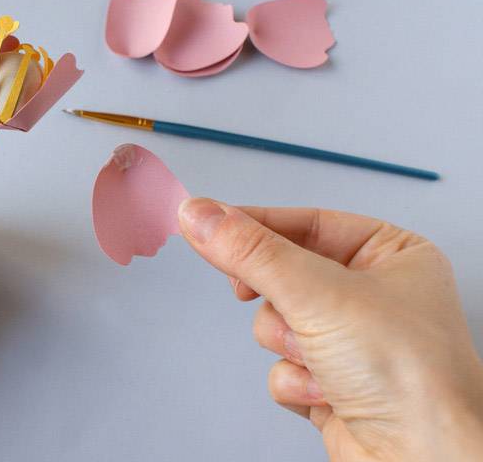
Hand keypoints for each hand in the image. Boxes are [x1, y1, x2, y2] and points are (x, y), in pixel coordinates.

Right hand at [178, 198, 482, 461]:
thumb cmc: (408, 373)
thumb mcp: (318, 293)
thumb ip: (251, 252)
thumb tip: (199, 215)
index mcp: (390, 254)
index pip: (306, 222)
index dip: (256, 224)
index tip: (206, 223)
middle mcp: (374, 293)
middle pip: (286, 273)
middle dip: (281, 301)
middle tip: (265, 296)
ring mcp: (353, 340)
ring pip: (278, 321)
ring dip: (288, 343)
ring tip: (321, 360)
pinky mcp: (334, 381)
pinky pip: (283, 363)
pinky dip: (295, 378)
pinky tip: (326, 392)